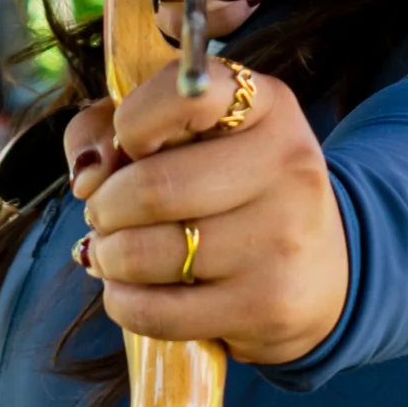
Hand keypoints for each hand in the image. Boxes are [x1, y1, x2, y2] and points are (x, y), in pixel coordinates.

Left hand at [63, 63, 347, 367]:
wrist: (321, 269)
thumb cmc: (233, 189)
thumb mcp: (191, 134)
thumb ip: (113, 126)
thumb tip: (86, 174)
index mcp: (266, 107)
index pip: (187, 94)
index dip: (133, 123)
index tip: (129, 148)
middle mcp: (286, 166)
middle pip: (152, 187)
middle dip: (105, 206)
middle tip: (105, 214)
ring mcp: (282, 240)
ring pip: (145, 254)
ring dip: (108, 255)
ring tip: (117, 252)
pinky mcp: (269, 307)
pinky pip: (155, 312)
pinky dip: (122, 302)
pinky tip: (131, 290)